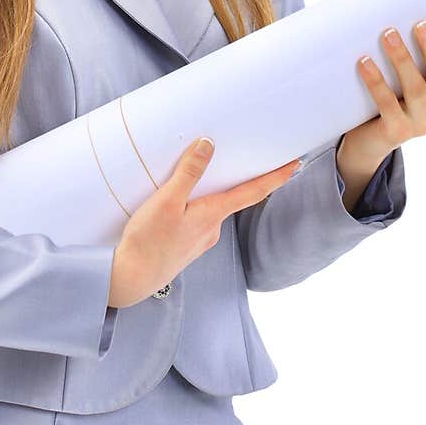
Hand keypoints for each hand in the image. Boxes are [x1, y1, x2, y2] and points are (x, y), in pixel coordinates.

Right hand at [108, 138, 301, 307]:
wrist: (131, 279)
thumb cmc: (148, 241)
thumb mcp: (166, 200)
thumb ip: (188, 173)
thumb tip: (208, 145)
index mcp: (212, 215)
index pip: (253, 192)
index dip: (275, 177)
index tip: (294, 164)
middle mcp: (212, 229)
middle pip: (232, 198)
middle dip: (236, 181)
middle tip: (240, 159)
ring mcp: (200, 240)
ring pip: (211, 210)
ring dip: (209, 195)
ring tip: (195, 179)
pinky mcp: (186, 246)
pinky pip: (197, 220)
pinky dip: (195, 208)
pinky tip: (178, 206)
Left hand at [344, 21, 425, 161]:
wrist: (367, 139)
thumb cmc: (390, 95)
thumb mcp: (409, 75)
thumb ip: (413, 50)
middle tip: (421, 23)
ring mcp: (421, 123)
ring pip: (415, 88)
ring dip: (402, 59)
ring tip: (388, 34)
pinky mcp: (396, 131)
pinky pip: (386, 103)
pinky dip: (376, 81)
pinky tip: (364, 62)